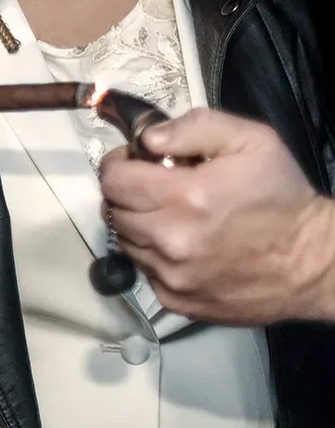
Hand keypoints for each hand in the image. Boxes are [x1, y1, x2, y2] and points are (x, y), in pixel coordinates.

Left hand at [100, 108, 334, 323]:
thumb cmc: (283, 197)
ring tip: (175, 218)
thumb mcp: (252, 141)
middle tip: (159, 189)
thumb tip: (148, 139)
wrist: (314, 261)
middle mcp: (170, 240)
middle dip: (130, 195)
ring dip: (141, 226)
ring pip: (126, 243)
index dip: (121, 165)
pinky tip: (184, 247)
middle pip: (115, 211)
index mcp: (184, 198)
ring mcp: (171, 275)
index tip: (138, 163)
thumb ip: (195, 127)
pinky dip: (155, 257)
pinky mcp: (177, 300)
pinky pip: (145, 272)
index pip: (114, 180)